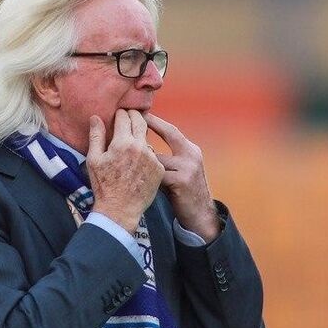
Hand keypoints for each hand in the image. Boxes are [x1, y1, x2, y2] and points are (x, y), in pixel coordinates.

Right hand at [88, 109, 164, 232]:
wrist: (119, 209)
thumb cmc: (103, 185)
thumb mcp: (93, 160)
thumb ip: (96, 136)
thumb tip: (96, 117)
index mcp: (123, 143)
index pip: (125, 117)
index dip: (120, 113)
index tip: (118, 114)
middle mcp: (140, 147)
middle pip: (141, 121)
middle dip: (134, 116)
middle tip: (129, 116)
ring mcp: (152, 158)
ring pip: (146, 139)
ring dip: (139, 138)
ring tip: (131, 144)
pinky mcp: (159, 169)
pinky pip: (152, 155)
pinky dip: (145, 155)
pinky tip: (137, 162)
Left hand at [144, 113, 219, 242]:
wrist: (199, 214)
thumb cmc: (182, 192)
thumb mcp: (179, 171)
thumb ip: (166, 159)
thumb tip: (143, 146)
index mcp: (190, 150)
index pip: (171, 130)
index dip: (156, 121)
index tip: (139, 113)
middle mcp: (192, 155)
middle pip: (170, 134)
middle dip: (151, 125)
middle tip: (132, 118)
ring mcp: (189, 167)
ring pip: (159, 157)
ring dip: (144, 157)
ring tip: (128, 155)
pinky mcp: (182, 181)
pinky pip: (158, 174)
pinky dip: (147, 175)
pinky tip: (136, 177)